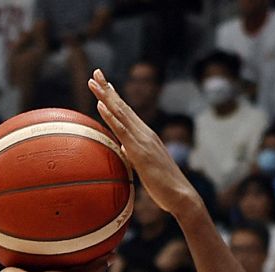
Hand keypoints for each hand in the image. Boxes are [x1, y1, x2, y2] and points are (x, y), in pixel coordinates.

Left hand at [88, 68, 199, 216]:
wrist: (181, 196)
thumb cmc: (163, 185)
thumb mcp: (143, 166)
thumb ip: (133, 154)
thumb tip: (122, 147)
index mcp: (145, 136)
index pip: (126, 112)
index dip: (114, 96)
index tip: (103, 82)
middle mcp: (145, 133)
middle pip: (123, 107)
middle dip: (108, 88)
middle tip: (95, 72)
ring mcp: (143, 140)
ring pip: (121, 114)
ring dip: (106, 97)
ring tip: (93, 82)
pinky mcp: (140, 152)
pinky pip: (122, 131)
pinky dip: (111, 117)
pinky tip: (101, 106)